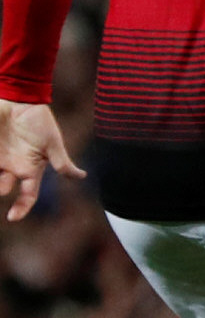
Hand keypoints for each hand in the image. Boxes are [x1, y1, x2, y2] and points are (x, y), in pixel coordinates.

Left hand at [0, 98, 83, 221]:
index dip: (21, 208)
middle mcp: (14, 167)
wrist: (18, 99)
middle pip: (5, 189)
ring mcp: (0, 159)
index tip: (13, 218)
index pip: (28, 195)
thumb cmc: (38, 120)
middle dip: (1, 190)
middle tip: (2, 186)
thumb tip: (82, 177)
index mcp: (31, 168)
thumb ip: (62, 162)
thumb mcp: (52, 143)